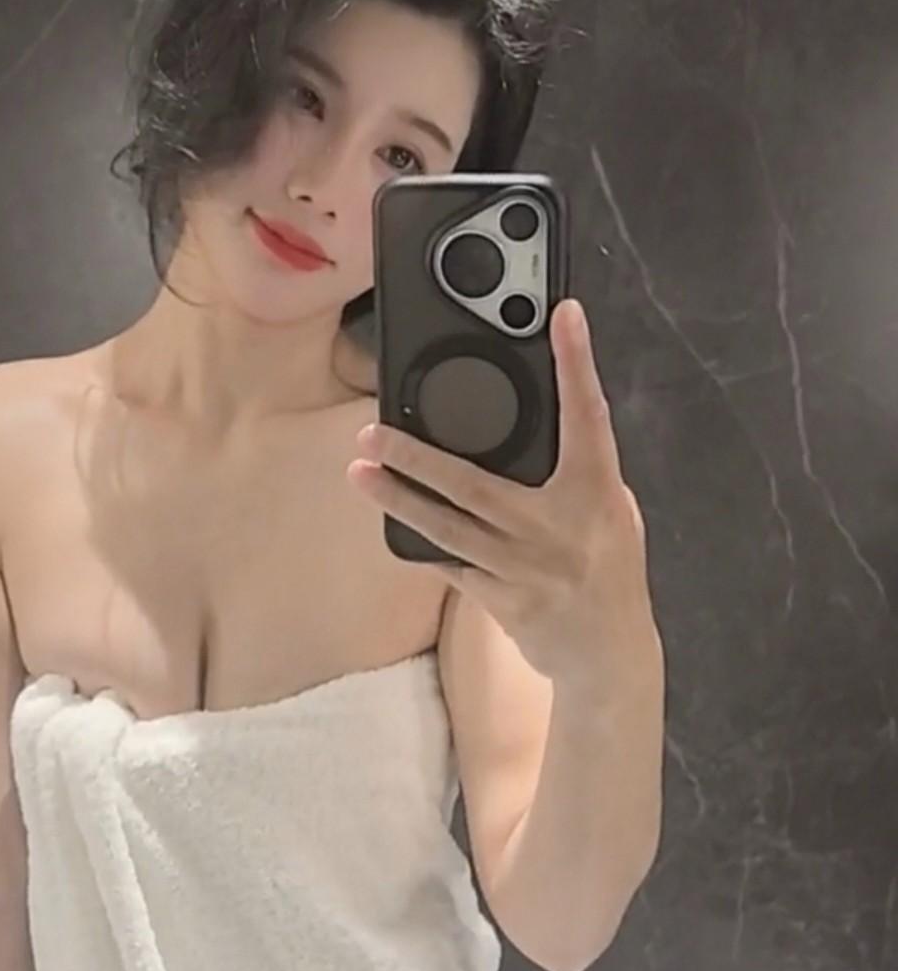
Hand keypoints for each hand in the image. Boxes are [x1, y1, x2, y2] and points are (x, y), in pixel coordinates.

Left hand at [346, 298, 655, 691]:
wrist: (608, 655)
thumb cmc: (608, 569)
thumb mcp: (610, 512)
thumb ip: (575, 473)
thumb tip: (528, 425)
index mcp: (596, 493)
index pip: (588, 416)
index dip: (578, 363)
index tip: (563, 314)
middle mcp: (556, 528)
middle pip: (474, 484)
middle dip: (417, 457)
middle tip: (372, 431)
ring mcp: (524, 567)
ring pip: (448, 527)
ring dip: (399, 500)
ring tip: (360, 473)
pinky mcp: (501, 600)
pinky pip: (452, 564)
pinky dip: (422, 542)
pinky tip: (391, 524)